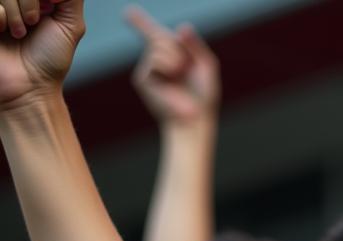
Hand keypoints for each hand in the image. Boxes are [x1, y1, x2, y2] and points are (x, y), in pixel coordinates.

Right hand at [0, 0, 80, 109]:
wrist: (29, 87)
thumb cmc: (49, 59)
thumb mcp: (70, 24)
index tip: (51, 5)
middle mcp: (10, 0)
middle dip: (29, 0)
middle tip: (34, 23)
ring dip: (16, 12)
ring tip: (19, 33)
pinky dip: (0, 18)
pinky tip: (2, 32)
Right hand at [125, 5, 218, 122]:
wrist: (196, 118)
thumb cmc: (203, 95)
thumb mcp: (206, 65)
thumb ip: (195, 44)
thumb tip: (181, 27)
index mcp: (172, 56)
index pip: (153, 35)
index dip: (140, 22)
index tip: (128, 12)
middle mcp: (157, 61)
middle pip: (160, 35)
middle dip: (176, 47)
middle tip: (184, 66)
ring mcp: (148, 69)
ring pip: (158, 45)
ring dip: (175, 58)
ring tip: (179, 76)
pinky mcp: (141, 79)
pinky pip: (154, 60)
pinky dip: (167, 67)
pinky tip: (171, 79)